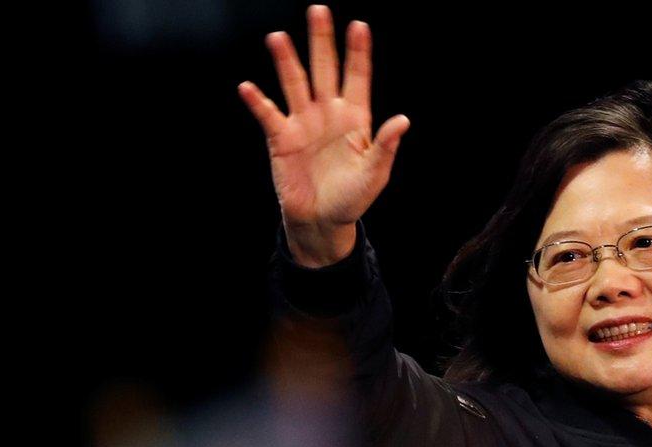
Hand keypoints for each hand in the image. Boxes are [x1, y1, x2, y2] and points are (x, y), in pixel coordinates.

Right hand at [238, 4, 409, 265]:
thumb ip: (385, 147)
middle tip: (318, 11)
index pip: (357, 77)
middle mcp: (328, 113)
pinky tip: (248, 87)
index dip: (357, 52)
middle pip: (323, 69)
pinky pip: (269, 115)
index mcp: (355, 118)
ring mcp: (303, 123)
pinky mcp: (281, 139)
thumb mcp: (375, 175)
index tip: (359, 26)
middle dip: (321, 41)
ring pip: (295, 84)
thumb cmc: (352, 198)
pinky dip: (258, 102)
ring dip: (286, 62)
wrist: (322, 221)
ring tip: (278, 38)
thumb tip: (403, 120)